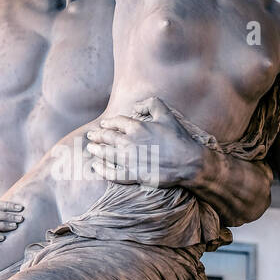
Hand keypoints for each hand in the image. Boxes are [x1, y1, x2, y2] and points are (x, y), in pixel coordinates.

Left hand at [86, 96, 200, 187]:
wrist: (187, 162)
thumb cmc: (178, 138)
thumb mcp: (166, 114)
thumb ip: (150, 104)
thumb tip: (135, 107)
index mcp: (137, 126)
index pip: (116, 122)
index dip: (108, 123)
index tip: (103, 124)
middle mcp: (129, 142)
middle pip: (107, 137)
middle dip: (97, 136)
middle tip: (91, 136)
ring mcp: (129, 159)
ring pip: (106, 154)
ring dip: (96, 150)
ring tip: (91, 149)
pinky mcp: (132, 174)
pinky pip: (111, 173)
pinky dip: (102, 170)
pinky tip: (96, 167)